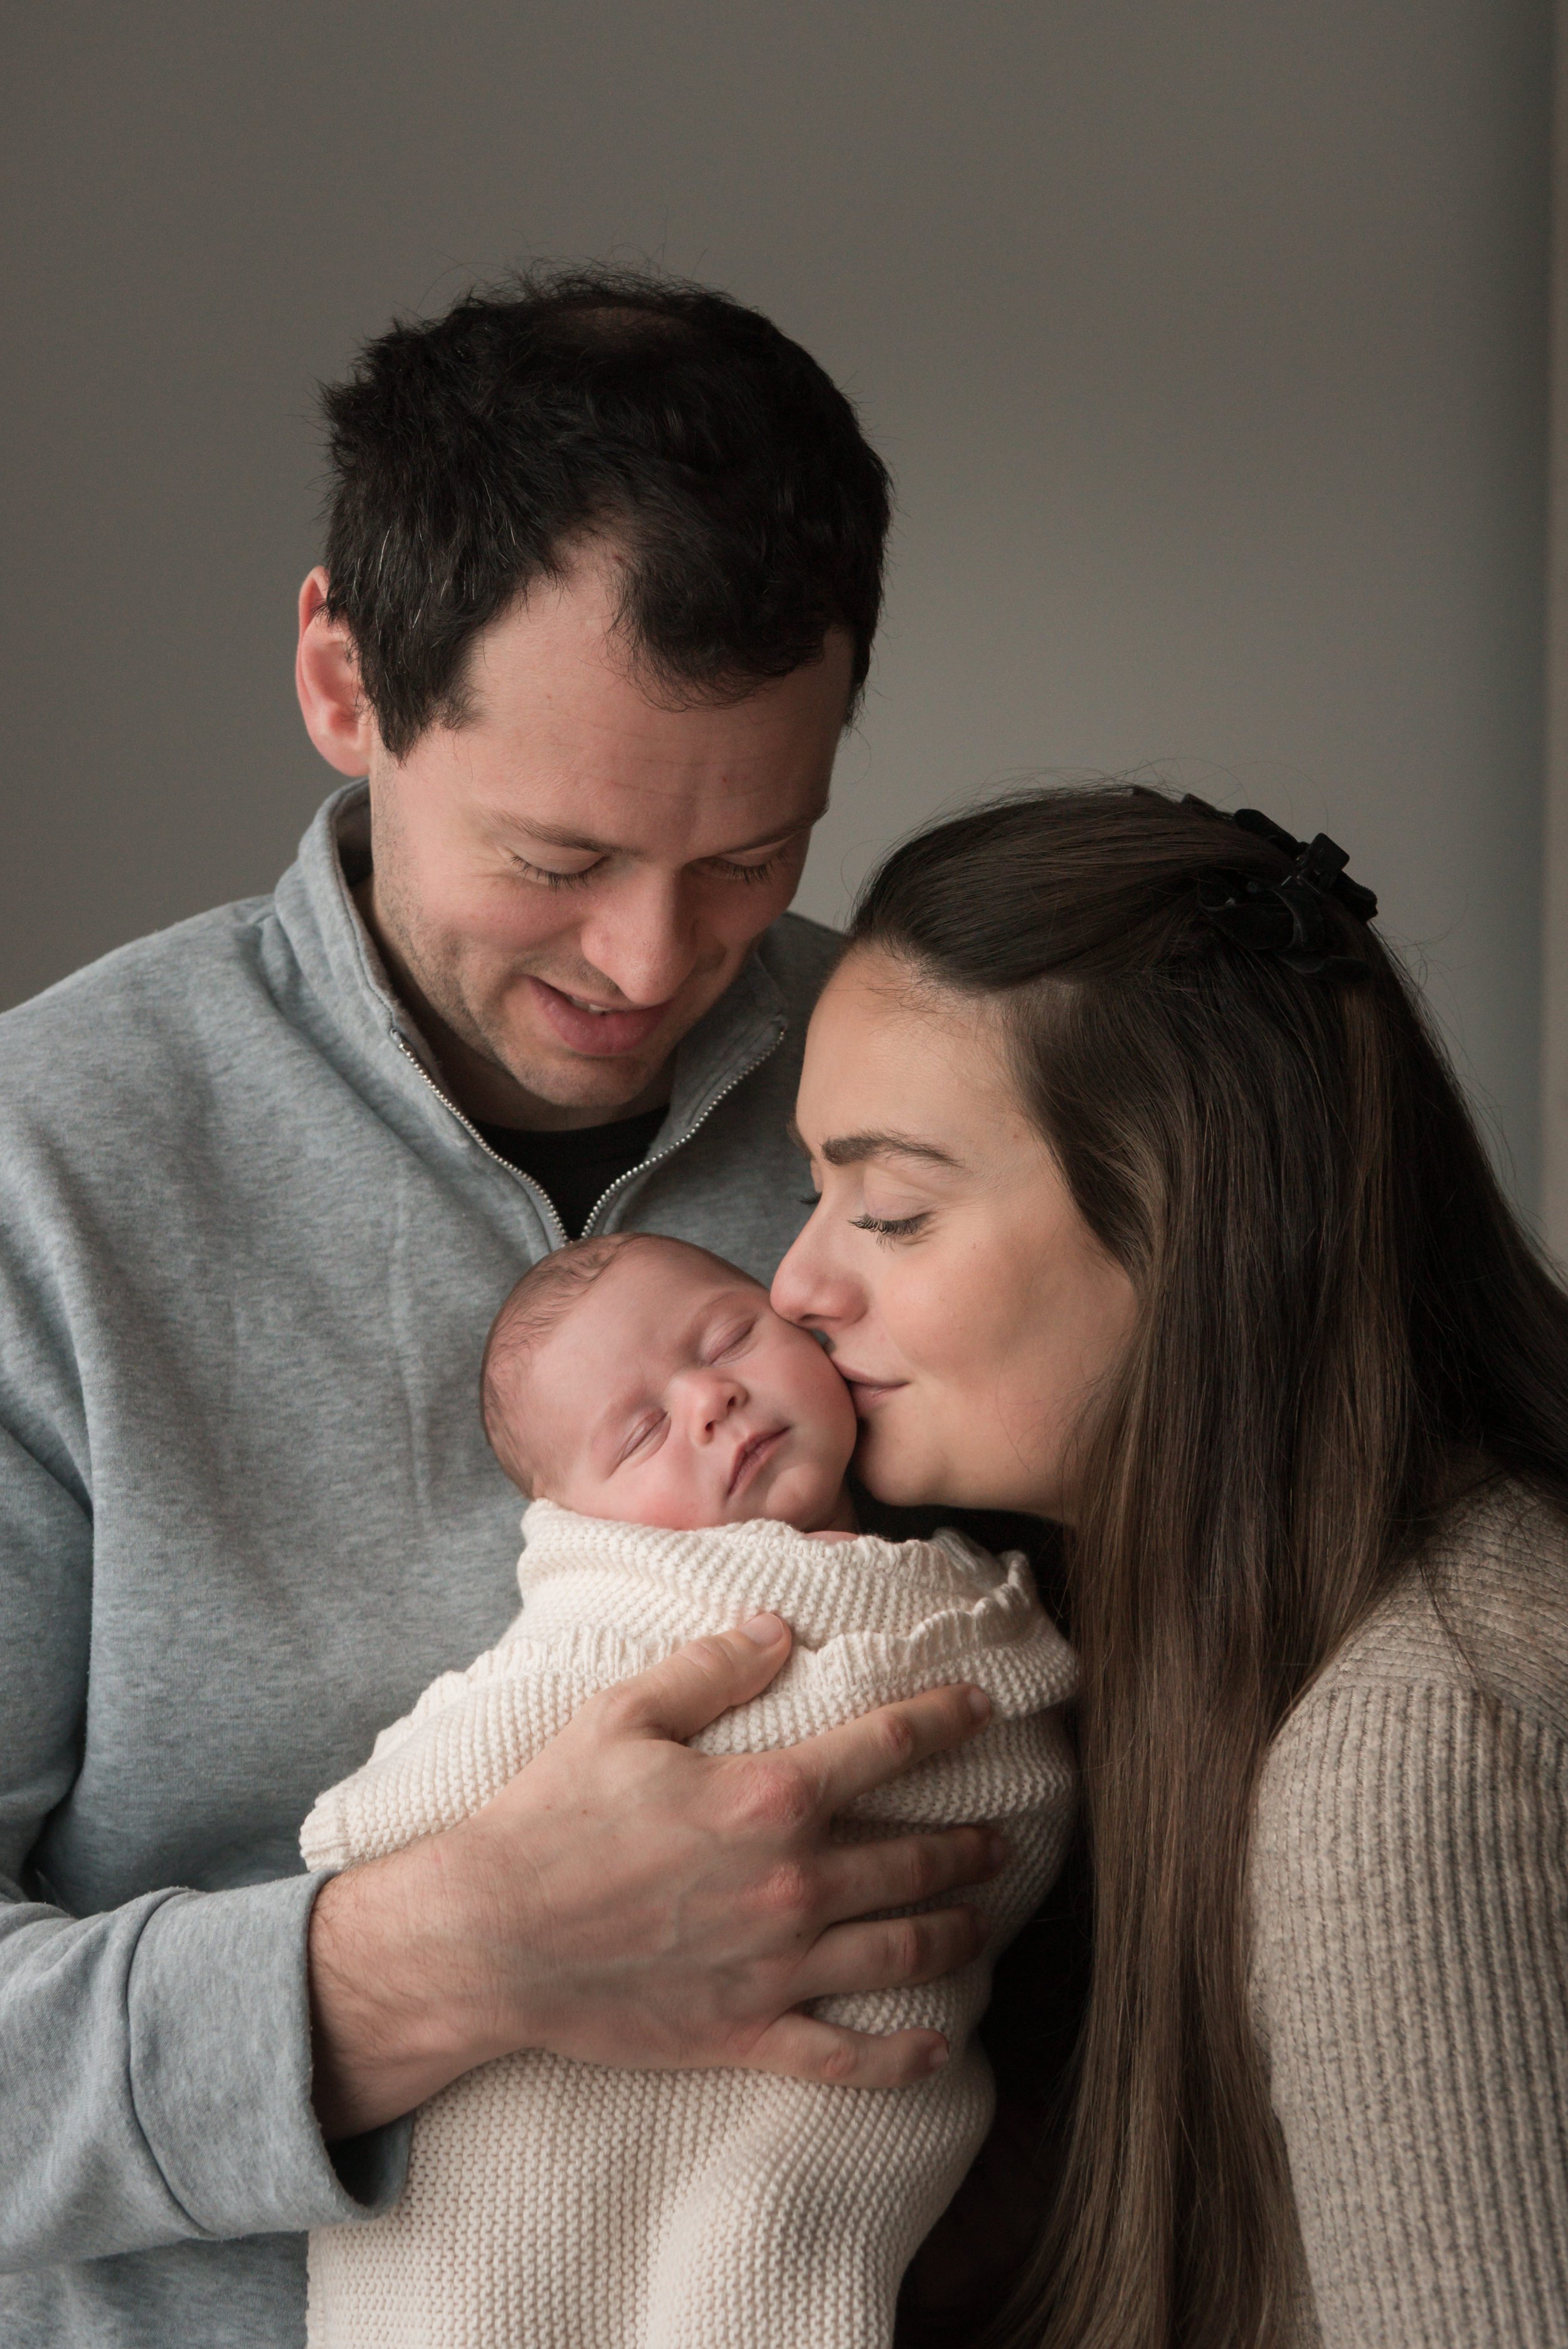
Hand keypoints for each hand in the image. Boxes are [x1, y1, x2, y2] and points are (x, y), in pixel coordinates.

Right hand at [308, 1614, 1000, 2137]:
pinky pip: (847, 2058)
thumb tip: (778, 1628)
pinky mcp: (746, 2031)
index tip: (982, 1708)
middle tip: (1000, 1838)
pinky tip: (940, 2047)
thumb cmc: (550, 1817)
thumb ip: (711, 1667)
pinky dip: (903, 2058)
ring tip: (982, 1918)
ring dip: (957, 1933)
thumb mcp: (623, 1715)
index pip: (888, 1746)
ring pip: (902, 1953)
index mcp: (766, 1796)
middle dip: (970, 1845)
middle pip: (915, 1859)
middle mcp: (790, 1882)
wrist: (489, 1938)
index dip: (945, 1720)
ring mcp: (775, 1966)